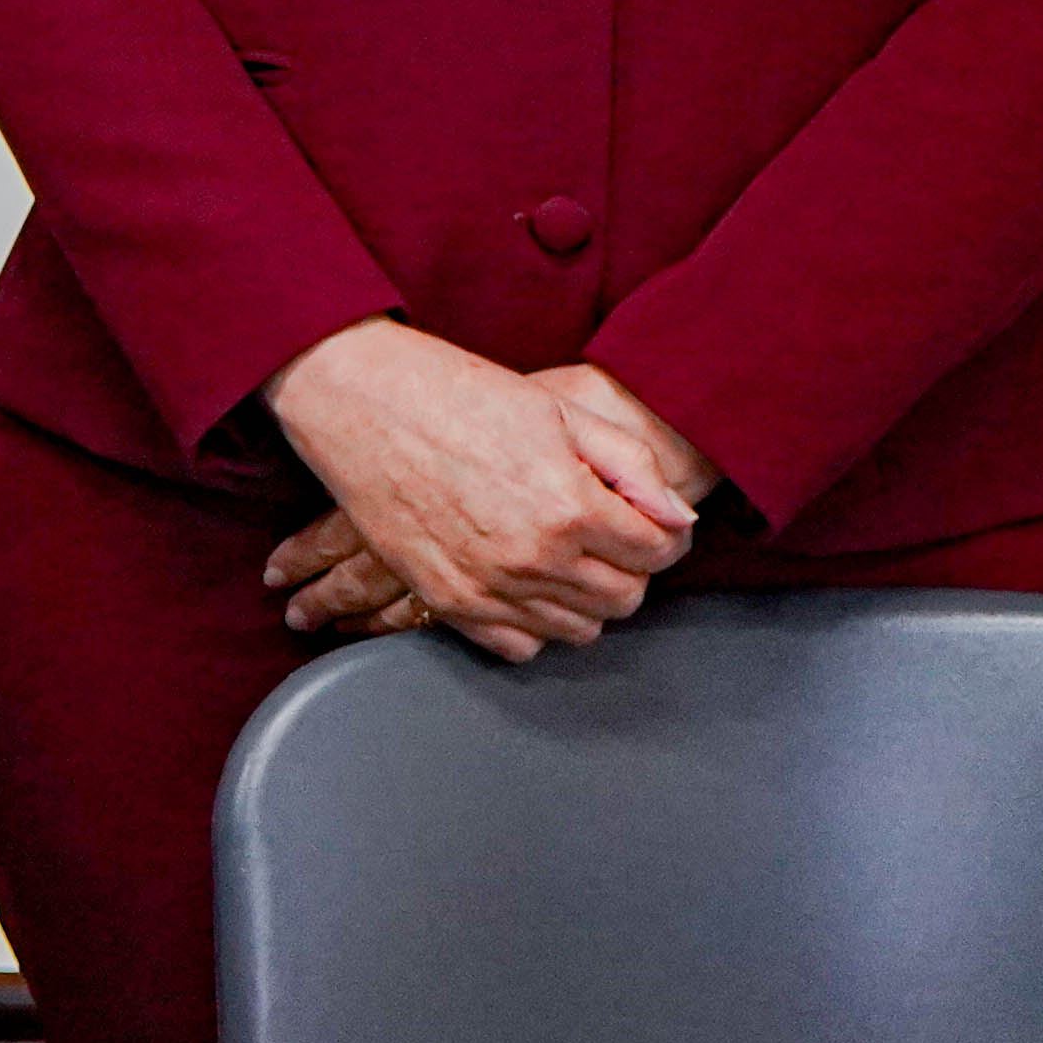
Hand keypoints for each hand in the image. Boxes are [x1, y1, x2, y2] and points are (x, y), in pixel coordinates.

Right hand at [257, 319, 693, 660]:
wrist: (363, 403)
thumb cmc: (461, 395)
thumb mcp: (561, 413)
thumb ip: (632, 467)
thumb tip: (678, 518)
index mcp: (570, 506)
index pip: (659, 553)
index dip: (664, 534)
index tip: (648, 520)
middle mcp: (534, 559)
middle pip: (625, 598)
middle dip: (630, 568)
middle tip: (609, 533)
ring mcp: (488, 587)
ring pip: (578, 630)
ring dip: (586, 598)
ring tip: (567, 554)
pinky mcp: (449, 600)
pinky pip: (519, 647)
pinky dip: (535, 624)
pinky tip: (527, 582)